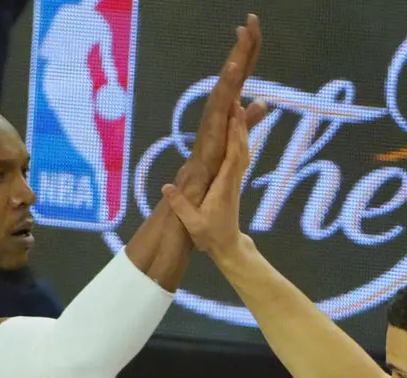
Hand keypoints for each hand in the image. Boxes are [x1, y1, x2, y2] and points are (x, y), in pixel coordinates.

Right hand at [162, 105, 251, 254]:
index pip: (232, 157)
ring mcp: (235, 180)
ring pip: (241, 151)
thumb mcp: (192, 224)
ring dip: (240, 129)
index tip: (234, 117)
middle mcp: (232, 180)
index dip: (234, 136)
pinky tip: (237, 129)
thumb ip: (180, 206)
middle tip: (237, 101)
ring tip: (238, 107)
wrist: (228, 246)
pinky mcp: (233, 182)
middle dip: (238, 125)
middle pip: (239, 148)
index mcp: (224, 187)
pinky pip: (238, 157)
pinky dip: (238, 140)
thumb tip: (166, 187)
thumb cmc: (210, 236)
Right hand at [174, 14, 268, 197]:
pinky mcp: (213, 130)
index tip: (254, 24)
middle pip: (235, 71)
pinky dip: (229, 86)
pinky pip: (222, 105)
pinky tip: (236, 70)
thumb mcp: (238, 137)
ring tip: (243, 35)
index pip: (241, 73)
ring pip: (227, 83)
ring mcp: (215, 117)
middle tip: (252, 18)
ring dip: (236, 60)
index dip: (249, 50)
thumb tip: (261, 102)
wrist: (201, 194)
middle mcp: (220, 108)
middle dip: (244, 45)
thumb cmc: (215, 167)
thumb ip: (248, 119)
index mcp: (228, 106)